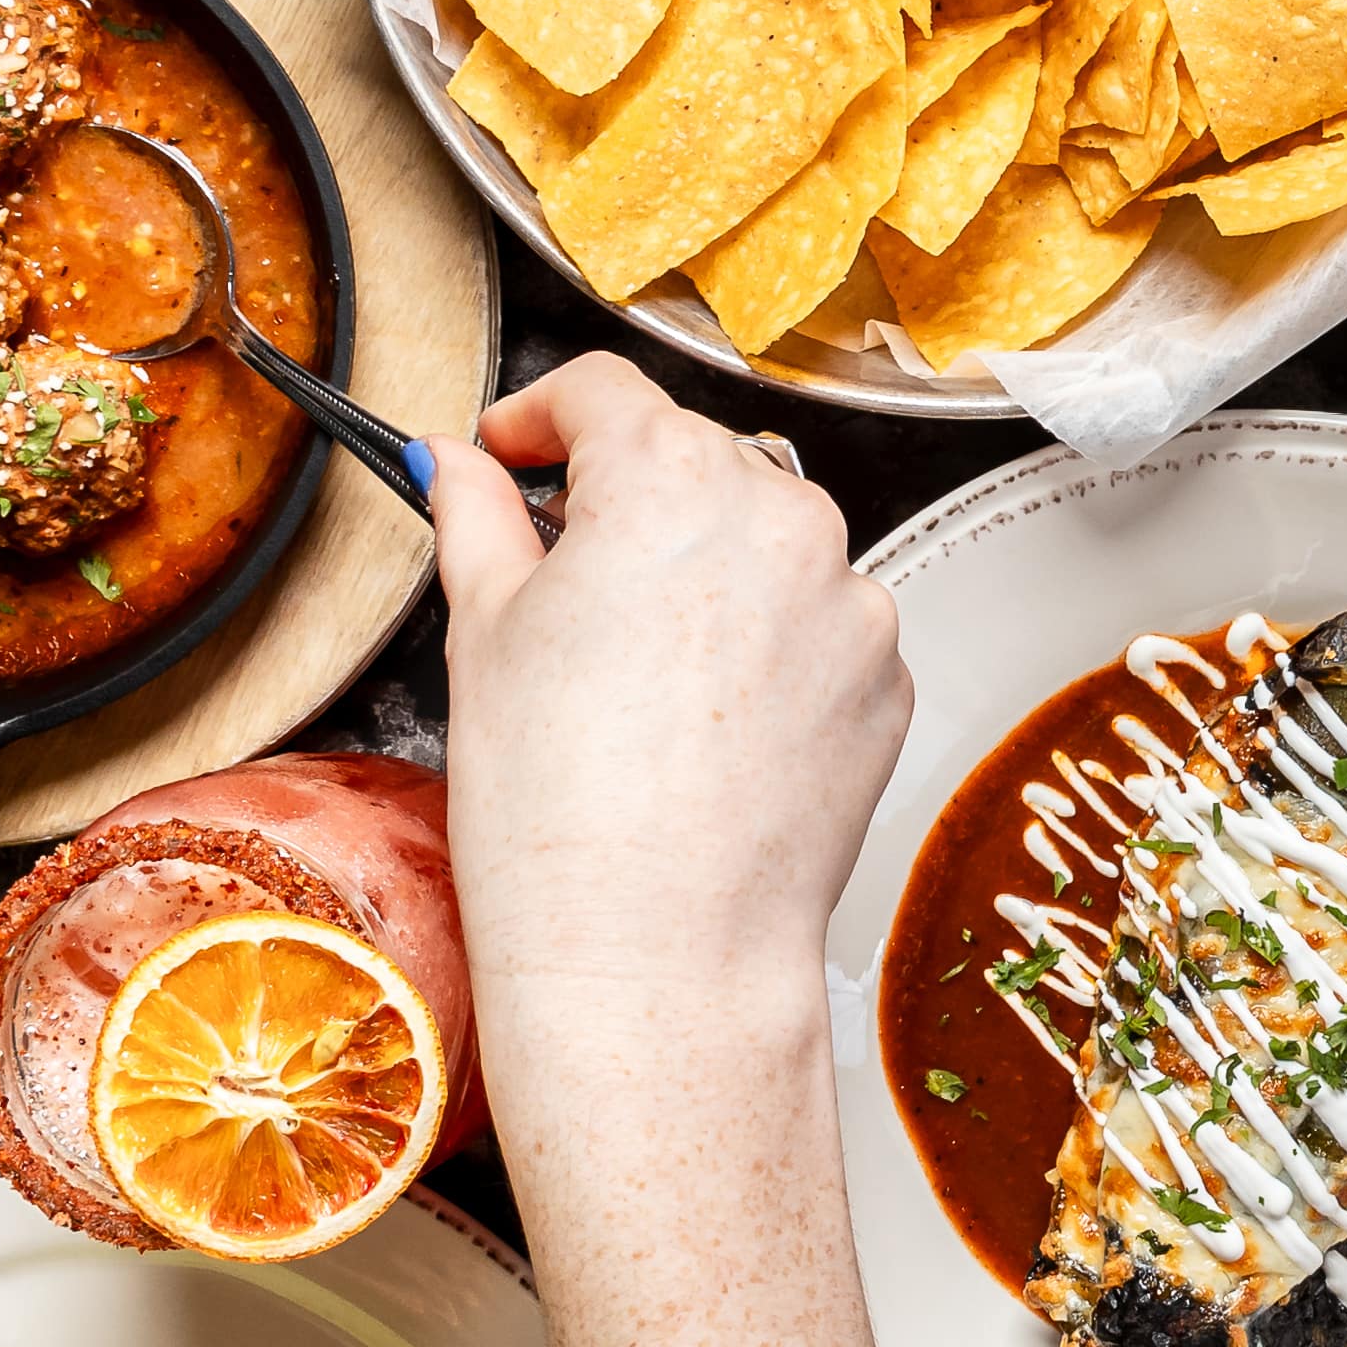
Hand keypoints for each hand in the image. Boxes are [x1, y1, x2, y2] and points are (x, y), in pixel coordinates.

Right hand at [428, 352, 908, 1069]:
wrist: (659, 955)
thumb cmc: (559, 810)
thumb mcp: (483, 633)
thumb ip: (476, 515)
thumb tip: (460, 461)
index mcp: (670, 477)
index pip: (603, 391)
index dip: (540, 414)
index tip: (513, 452)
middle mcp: (782, 514)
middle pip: (690, 461)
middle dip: (625, 503)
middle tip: (559, 584)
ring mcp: (850, 597)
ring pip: (763, 542)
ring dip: (705, 572)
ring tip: (636, 677)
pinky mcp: (886, 674)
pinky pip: (816, 624)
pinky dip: (766, 647)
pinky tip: (705, 723)